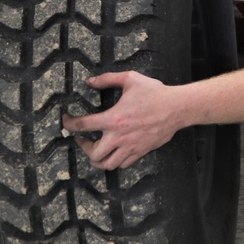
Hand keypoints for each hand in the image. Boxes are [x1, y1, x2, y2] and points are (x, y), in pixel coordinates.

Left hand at [61, 71, 180, 169]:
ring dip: (98, 159)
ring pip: (108, 164)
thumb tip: (90, 81)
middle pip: (93, 154)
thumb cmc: (154, 93)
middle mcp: (119, 137)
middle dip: (83, 147)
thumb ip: (107, 79)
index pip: (84, 125)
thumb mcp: (130, 79)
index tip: (66, 121)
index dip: (69, 124)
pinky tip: (114, 151)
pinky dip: (115, 161)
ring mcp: (130, 147)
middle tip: (82, 139)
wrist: (177, 108)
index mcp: (113, 119)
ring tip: (96, 149)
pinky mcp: (141, 152)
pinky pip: (123, 164)